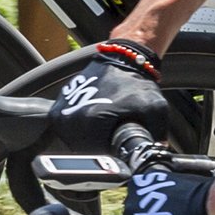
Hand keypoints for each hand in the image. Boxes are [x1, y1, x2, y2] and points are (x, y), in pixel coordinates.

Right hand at [46, 43, 180, 155]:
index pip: (96, 156)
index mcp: (91, 121)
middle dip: (98, 146)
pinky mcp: (58, 104)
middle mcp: (71, 117)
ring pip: (73, 140)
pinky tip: (94, 114)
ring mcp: (62, 110)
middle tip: (112, 132)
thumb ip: (156, 138)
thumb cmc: (136, 83)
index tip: (118, 144)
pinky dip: (79, 125)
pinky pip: (66, 127)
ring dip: (87, 137)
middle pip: (83, 149)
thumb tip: (152, 157)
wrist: (121, 57)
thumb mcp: (155, 111)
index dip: (110, 153)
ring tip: (104, 123)